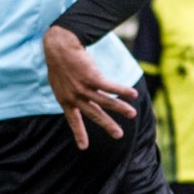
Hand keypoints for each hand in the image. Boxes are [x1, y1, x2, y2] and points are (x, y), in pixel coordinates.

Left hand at [43, 24, 136, 148]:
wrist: (59, 46)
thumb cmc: (59, 61)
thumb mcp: (59, 81)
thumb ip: (68, 91)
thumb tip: (78, 96)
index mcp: (65, 99)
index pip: (73, 120)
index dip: (78, 134)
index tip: (83, 147)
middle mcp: (74, 97)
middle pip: (94, 114)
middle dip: (107, 125)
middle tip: (119, 135)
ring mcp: (83, 88)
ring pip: (105, 101)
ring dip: (120, 108)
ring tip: (132, 114)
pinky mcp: (92, 77)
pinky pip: (110, 87)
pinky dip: (122, 91)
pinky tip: (133, 94)